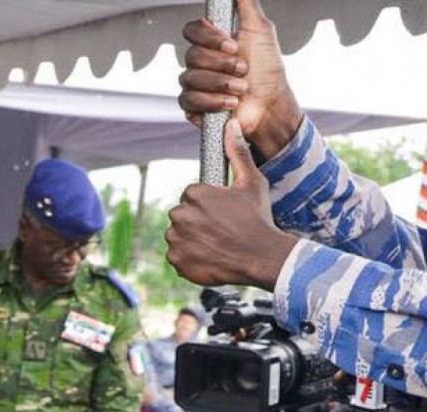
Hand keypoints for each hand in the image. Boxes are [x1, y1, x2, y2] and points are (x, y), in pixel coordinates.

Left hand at [166, 120, 297, 289]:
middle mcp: (179, 215)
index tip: (223, 213)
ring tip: (216, 242)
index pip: (191, 196)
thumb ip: (237, 153)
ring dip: (191, 238)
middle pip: (183, 215)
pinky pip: (177, 256)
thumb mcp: (252, 182)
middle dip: (197, 220)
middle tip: (220, 229)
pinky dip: (189, 257)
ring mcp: (175, 239)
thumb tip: (231, 125)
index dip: (208, 204)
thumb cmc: (258, 218)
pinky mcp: (175, 260)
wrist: (261, 257)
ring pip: (178, 235)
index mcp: (193, 194)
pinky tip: (209, 255)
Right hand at [177, 0, 302, 158]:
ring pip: (190, 77)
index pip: (191, 30)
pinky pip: (188, 99)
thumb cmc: (267, 70)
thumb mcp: (261, 30)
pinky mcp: (191, 106)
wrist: (270, 104)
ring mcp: (193, 84)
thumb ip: (246, 5)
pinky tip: (230, 103)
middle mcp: (199, 61)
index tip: (233, 45)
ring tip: (241, 88)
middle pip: (191, 55)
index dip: (210, 37)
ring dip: (221, 83)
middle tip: (243, 69)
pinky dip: (213, 101)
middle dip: (222, 64)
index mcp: (211, 42)